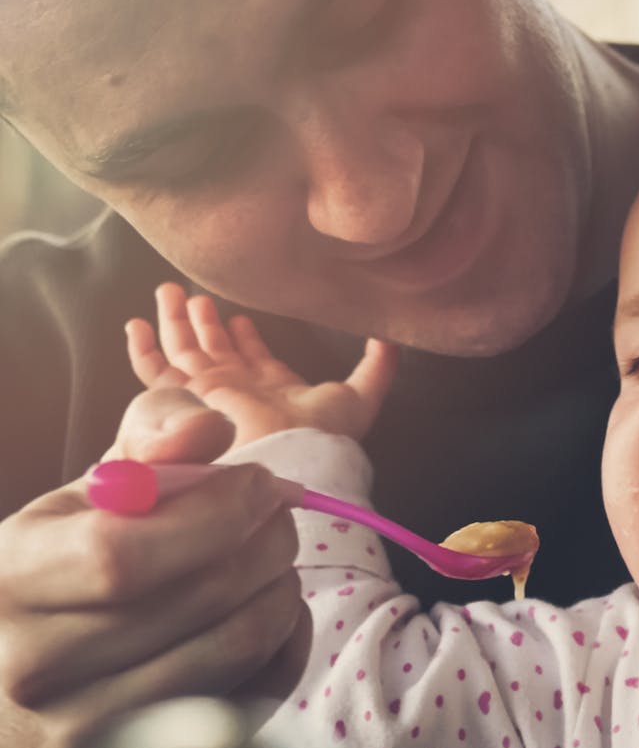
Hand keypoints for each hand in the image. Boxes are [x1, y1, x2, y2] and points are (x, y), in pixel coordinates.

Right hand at [0, 389, 305, 747]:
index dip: (215, 511)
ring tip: (272, 559)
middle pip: (197, 595)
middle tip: (279, 513)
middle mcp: (34, 666)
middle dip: (267, 538)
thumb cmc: (65, 568)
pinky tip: (272, 610)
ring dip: (280, 585)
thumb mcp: (87, 493)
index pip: (124, 555)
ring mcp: (86, 730)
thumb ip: (152, 439)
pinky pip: (255, 697)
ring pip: (235, 645)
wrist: (12, 685)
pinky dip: (286, 642)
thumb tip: (209, 426)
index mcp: (9, 580)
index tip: (259, 483)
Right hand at [126, 282, 397, 448]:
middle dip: (204, 322)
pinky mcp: (186, 397)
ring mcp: (210, 394)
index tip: (241, 318)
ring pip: (185, 351)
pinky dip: (144, 349)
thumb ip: (379, 365)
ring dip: (176, 321)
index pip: (256, 358)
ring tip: (169, 291)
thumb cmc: (327, 432)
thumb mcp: (362, 392)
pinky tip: (136, 324)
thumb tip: (393, 337)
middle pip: (215, 349)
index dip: (247, 338)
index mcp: (275, 388)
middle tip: (194, 293)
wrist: (291, 457)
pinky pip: (156, 372)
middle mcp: (239, 390)